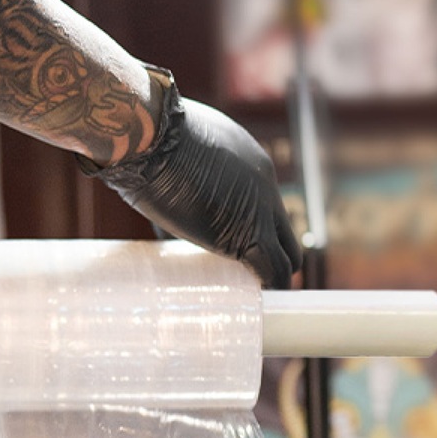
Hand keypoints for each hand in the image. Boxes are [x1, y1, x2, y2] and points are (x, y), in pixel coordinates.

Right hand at [84, 72, 300, 288]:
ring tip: (250, 294)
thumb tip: (150, 181)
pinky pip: (274, 269)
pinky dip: (270, 285)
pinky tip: (256, 298)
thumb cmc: (149, 140)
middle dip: (272, 255)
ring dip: (273, 276)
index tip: (232, 247)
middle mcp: (265, 186)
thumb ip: (179, 168)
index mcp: (249, 162)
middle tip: (248, 276)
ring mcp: (260, 211)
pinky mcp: (249, 235)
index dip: (253, 229)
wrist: (151, 138)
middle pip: (284, 230)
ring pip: (288, 255)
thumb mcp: (176, 148)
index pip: (264, 205)